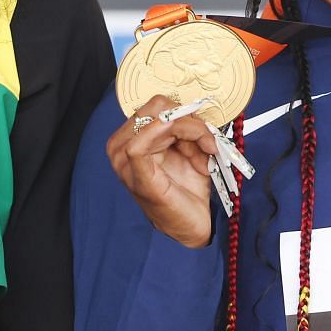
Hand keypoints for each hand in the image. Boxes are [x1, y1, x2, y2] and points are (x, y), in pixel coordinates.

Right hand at [106, 94, 222, 247]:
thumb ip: (189, 128)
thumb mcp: (191, 150)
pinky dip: (167, 138)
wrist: (191, 226)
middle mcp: (121, 145)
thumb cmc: (187, 190)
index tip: (208, 130)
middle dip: (190, 121)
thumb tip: (196, 112)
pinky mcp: (134, 176)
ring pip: (157, 121)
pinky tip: (190, 148)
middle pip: (157, 108)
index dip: (186, 111)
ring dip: (191, 132)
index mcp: (132, 136)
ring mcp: (124, 162)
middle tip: (209, 141)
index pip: (157, 105)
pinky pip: (138, 146)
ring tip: (206, 154)